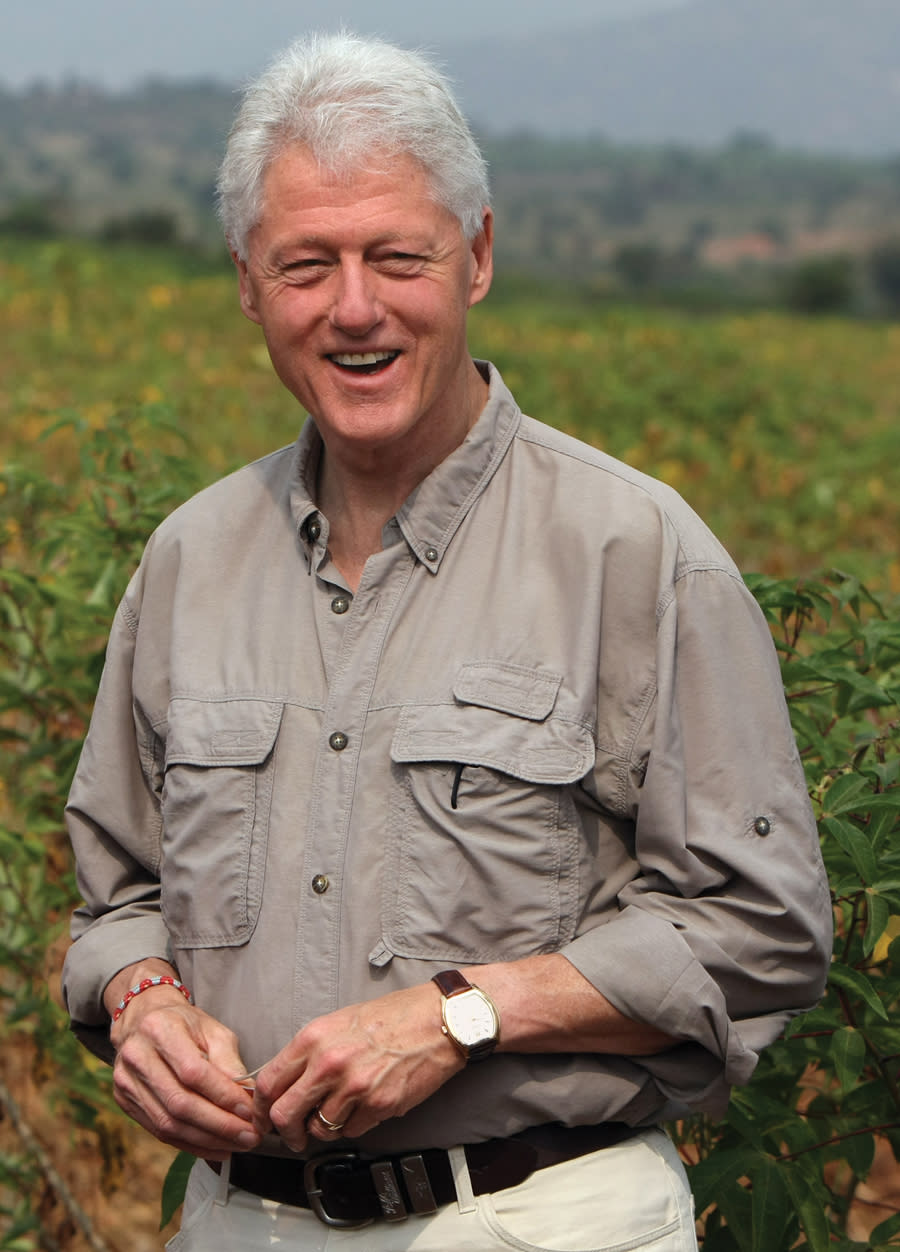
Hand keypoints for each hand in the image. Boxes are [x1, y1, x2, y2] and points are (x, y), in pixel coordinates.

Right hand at [110, 992, 262, 1159]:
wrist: (143, 1021)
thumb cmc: (184, 1024)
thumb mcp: (212, 1029)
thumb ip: (229, 1060)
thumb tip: (248, 1095)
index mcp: (159, 1029)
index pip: (193, 1072)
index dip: (223, 1095)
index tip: (249, 1110)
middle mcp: (136, 1057)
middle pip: (180, 1103)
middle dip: (219, 1125)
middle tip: (250, 1135)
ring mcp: (126, 1082)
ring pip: (169, 1124)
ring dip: (208, 1140)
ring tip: (238, 1144)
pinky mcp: (125, 1103)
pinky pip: (160, 1133)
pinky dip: (192, 1145)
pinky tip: (217, 1148)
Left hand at [252, 984, 462, 1151]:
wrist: (437, 1020)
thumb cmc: (392, 1017)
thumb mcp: (339, 1022)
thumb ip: (310, 1052)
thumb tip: (285, 1083)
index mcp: (314, 1038)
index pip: (269, 1082)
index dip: (262, 1107)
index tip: (266, 1116)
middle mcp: (329, 1062)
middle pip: (285, 1114)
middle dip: (286, 1131)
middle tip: (293, 1135)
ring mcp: (354, 1086)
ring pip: (319, 1129)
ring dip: (325, 1127)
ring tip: (340, 1111)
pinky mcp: (379, 1105)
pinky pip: (352, 1131)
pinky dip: (354, 1125)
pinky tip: (365, 1105)